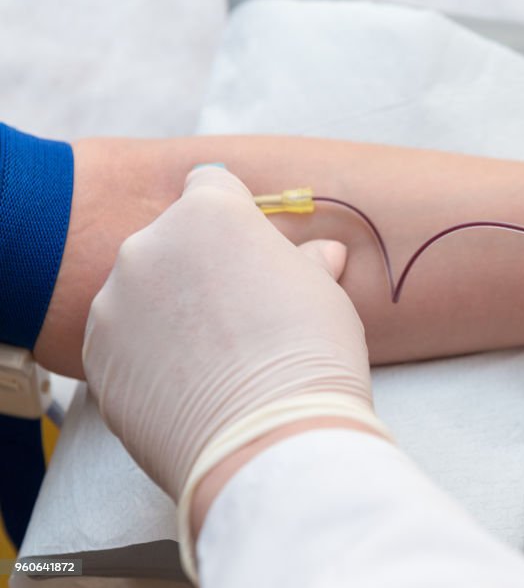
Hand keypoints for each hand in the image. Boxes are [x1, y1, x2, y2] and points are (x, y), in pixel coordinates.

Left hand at [82, 166, 387, 571]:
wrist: (269, 438)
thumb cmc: (312, 357)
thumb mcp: (326, 296)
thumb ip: (308, 263)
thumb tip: (321, 255)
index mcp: (211, 213)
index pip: (210, 183)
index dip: (234, 215)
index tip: (249, 248)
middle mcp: (151, 244)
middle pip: (172, 238)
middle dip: (198, 264)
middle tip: (237, 311)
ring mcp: (116, 300)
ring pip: (142, 289)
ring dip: (167, 309)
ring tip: (211, 357)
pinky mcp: (97, 354)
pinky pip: (123, 337)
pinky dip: (146, 352)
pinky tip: (186, 384)